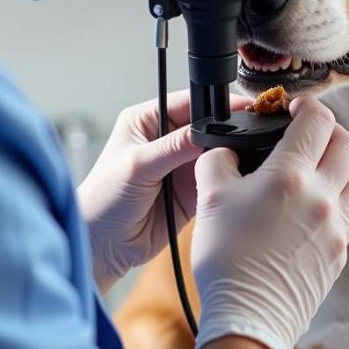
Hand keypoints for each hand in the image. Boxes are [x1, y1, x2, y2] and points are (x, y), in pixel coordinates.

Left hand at [77, 91, 249, 292]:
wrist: (102, 247)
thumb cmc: (102, 200)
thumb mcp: (137, 166)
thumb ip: (173, 147)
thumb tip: (208, 132)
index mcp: (147, 120)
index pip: (189, 102)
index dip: (215, 104)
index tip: (241, 107)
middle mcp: (166, 139)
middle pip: (206, 126)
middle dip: (225, 131)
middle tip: (246, 134)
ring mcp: (180, 165)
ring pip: (215, 152)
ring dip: (226, 156)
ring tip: (239, 160)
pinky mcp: (192, 189)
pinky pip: (216, 178)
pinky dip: (226, 179)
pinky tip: (234, 180)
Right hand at [190, 97, 348, 348]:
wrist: (248, 321)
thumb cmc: (226, 261)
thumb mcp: (210, 199)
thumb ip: (219, 161)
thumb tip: (226, 149)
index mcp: (291, 177)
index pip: (318, 120)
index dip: (307, 106)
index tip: (294, 110)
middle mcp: (323, 197)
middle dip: (329, 132)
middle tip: (307, 136)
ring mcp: (337, 227)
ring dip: (343, 166)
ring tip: (317, 172)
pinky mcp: (340, 252)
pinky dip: (337, 202)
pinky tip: (310, 211)